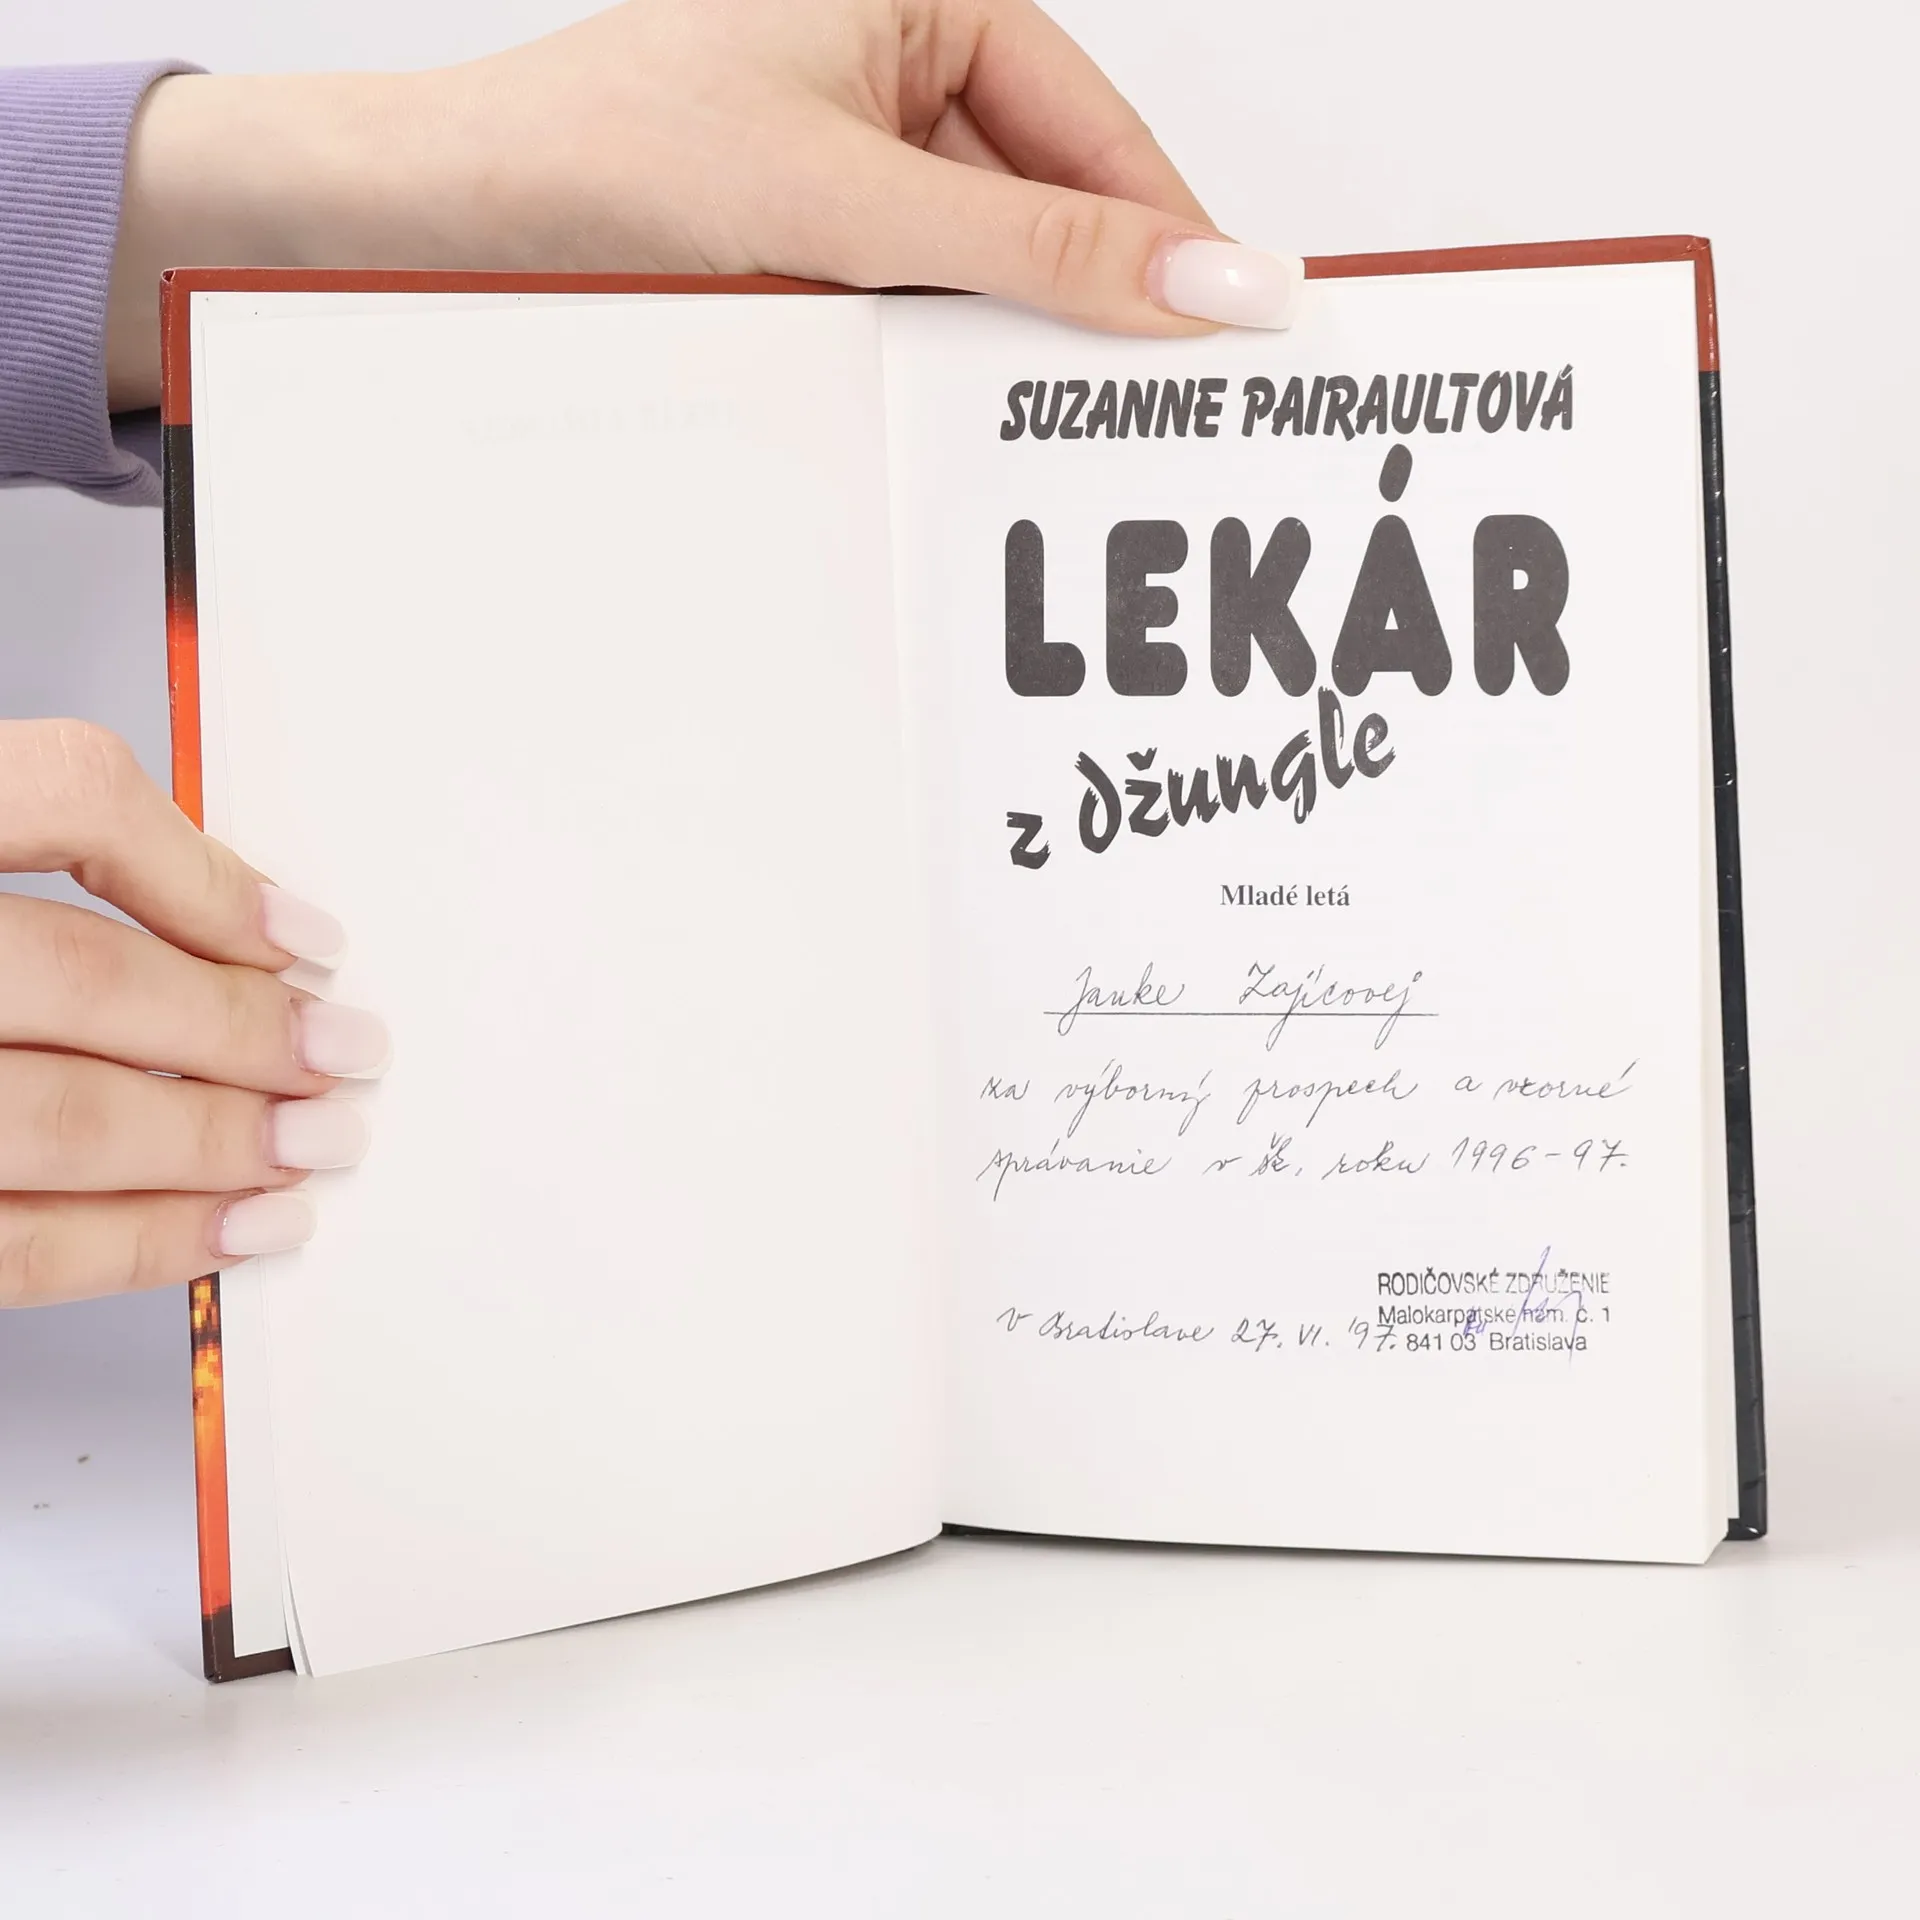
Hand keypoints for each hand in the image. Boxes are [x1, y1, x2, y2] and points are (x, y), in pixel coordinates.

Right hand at [0, 721, 388, 1308]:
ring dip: (216, 1144)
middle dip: (244, 1030)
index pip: (66, 794)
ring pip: (59, 1118)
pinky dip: (134, 1243)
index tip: (305, 936)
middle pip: (82, 977)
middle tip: (346, 1057)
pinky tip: (223, 1232)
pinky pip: (8, 1244)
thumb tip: (226, 923)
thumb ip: (19, 856)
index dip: (206, 870)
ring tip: (313, 1149)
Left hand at [108, 0, 1298, 406]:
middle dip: (1085, 299)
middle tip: (1144, 397)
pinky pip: (915, 298)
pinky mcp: (810, 234)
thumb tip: (1203, 279)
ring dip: (1001, 337)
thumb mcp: (855, 206)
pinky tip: (938, 402)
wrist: (447, 219)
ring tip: (1024, 410)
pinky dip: (935, 353)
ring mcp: (851, 157)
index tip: (1232, 330)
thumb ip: (1035, 253)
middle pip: (1047, 201)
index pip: (1095, 129)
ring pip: (981, 262)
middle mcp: (892, 69)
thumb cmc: (608, 155)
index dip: (1165, 235)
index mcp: (922, 1)